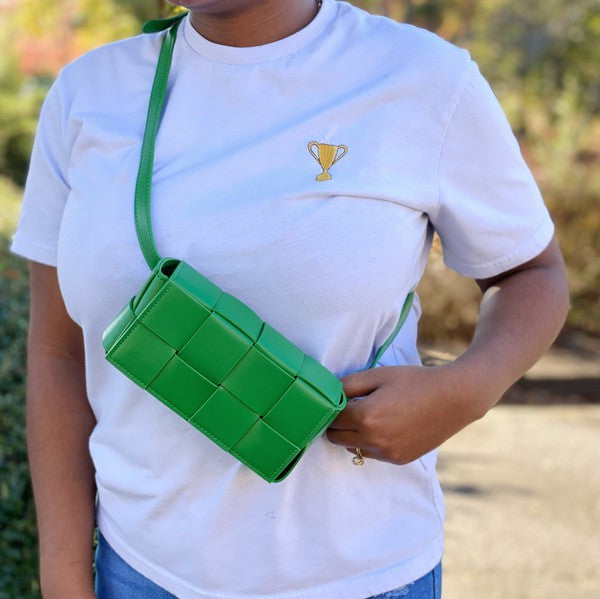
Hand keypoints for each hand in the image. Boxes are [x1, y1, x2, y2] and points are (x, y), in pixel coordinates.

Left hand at [326, 364, 485, 464]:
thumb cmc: (414, 381)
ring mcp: (386, 453)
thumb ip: (348, 385)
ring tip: (370, 415)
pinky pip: (371, 454)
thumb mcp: (378, 375)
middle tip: (349, 407)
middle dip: (337, 423)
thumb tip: (327, 393)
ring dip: (352, 434)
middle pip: (335, 437)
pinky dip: (370, 442)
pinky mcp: (398, 459)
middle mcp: (373, 440)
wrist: (454, 398)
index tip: (335, 399)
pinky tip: (386, 425)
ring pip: (351, 447)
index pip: (330, 418)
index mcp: (365, 417)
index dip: (330, 407)